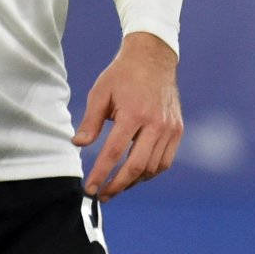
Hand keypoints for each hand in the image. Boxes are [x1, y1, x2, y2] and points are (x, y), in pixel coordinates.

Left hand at [72, 31, 182, 200]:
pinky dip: (150, 172)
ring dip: (134, 181)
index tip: (90, 189)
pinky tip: (136, 174)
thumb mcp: (100, 93)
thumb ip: (90, 121)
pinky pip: (165, 161)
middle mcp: (155, 124)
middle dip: (117, 185)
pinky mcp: (177, 130)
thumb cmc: (122, 75)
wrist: (153, 58)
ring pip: (153, 168)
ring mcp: (169, 128)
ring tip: (117, 185)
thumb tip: (77, 145)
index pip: (114, 153)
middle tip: (102, 195)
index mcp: (133, 113)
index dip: (101, 174)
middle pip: (136, 167)